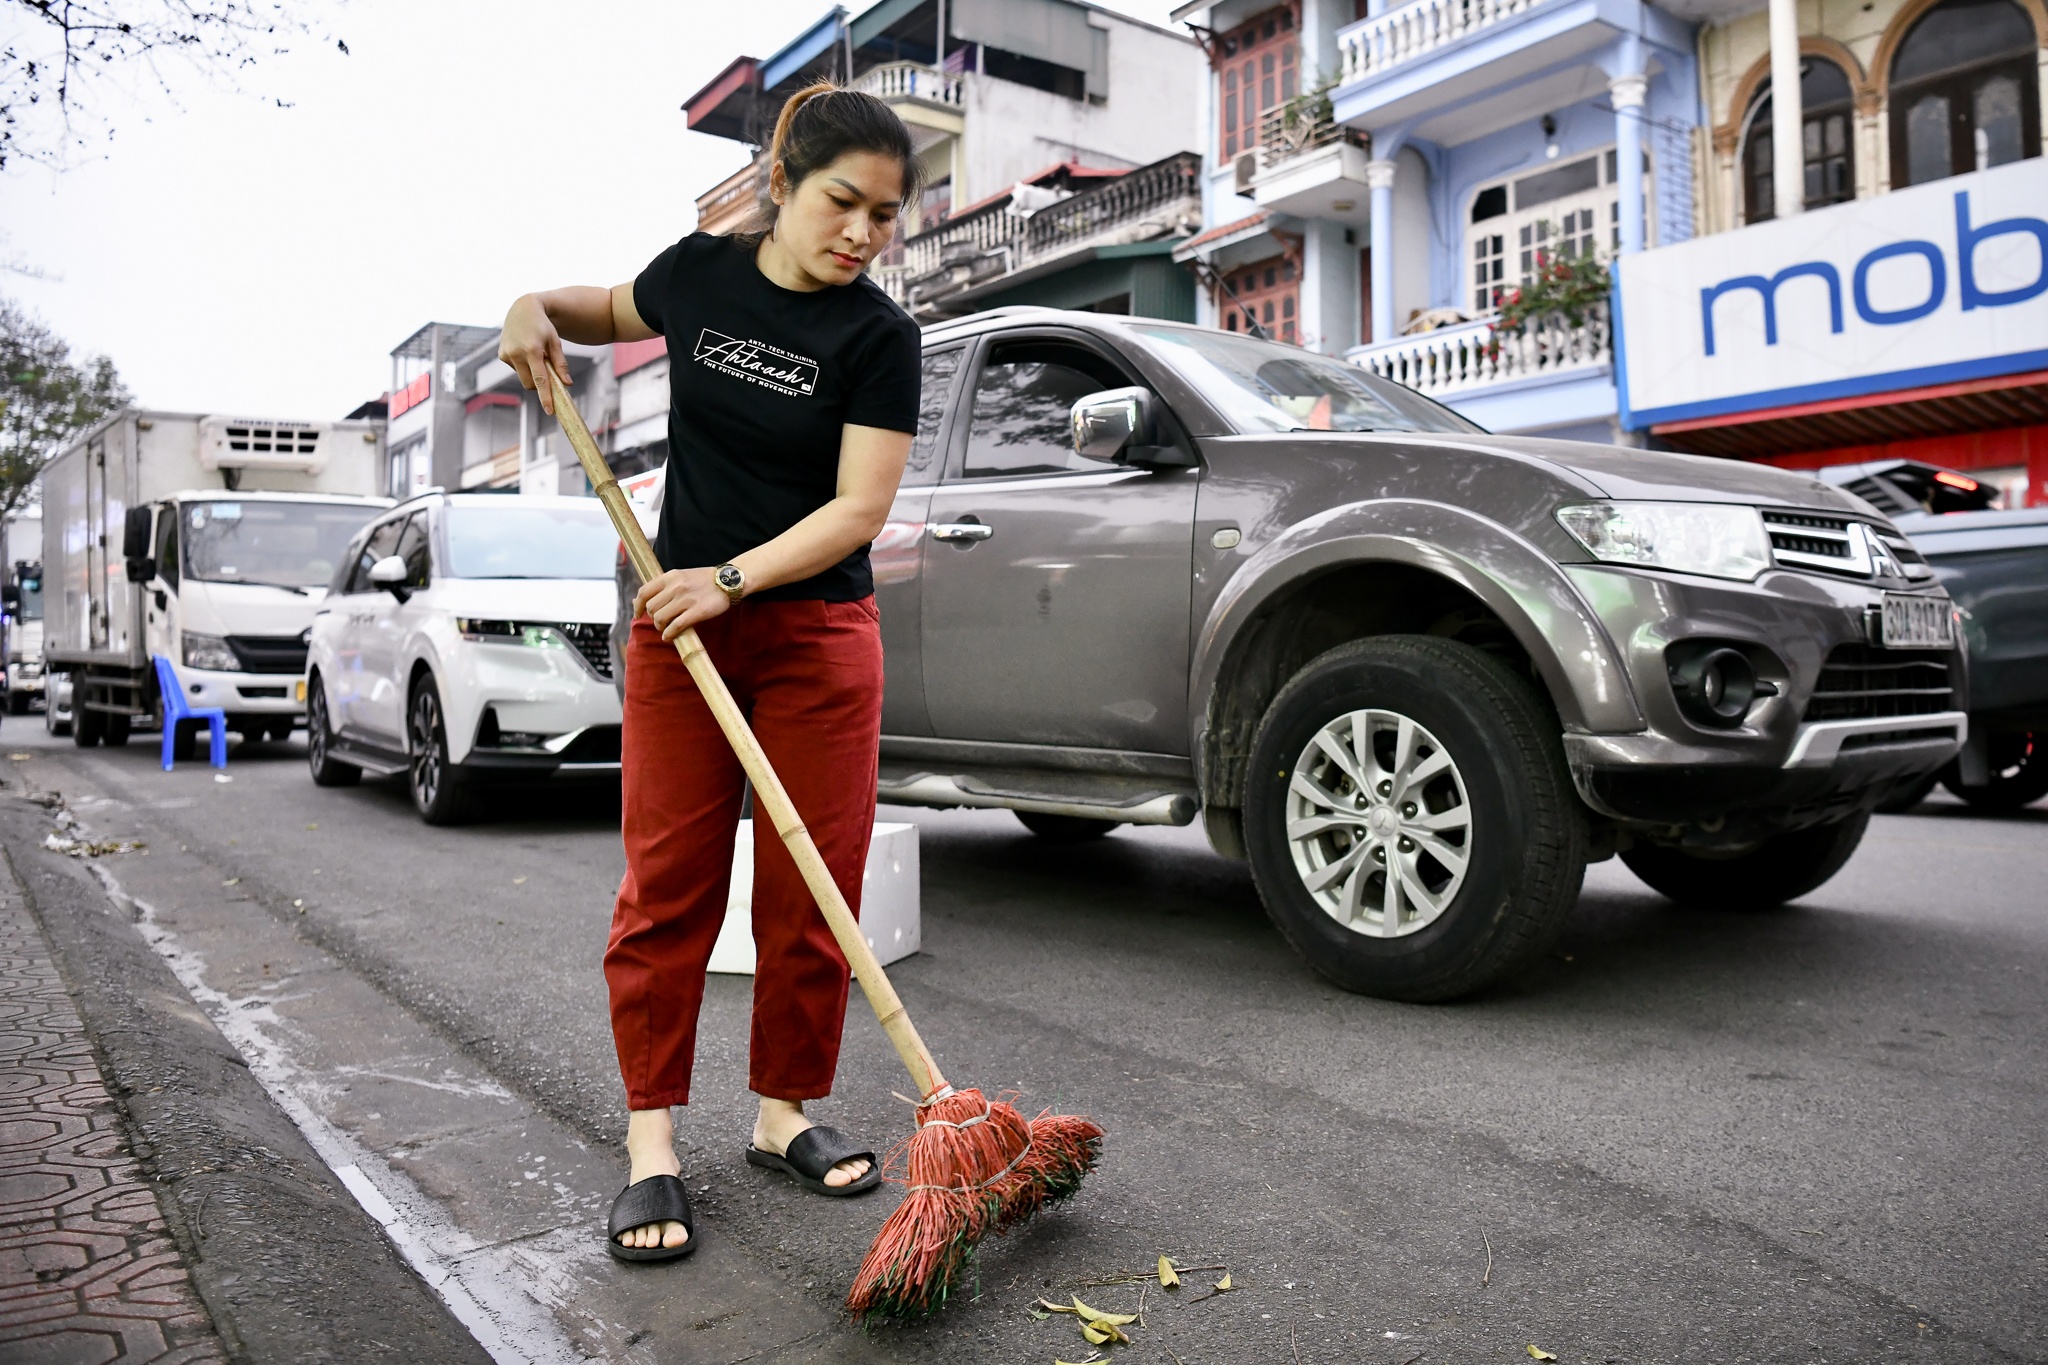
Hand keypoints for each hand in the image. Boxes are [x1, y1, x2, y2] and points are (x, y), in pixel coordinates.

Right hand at [500, 294, 568, 413]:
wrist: (523, 309)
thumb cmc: (543, 326)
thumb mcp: (555, 342)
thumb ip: (560, 364)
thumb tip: (567, 384)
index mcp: (532, 350)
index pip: (540, 380)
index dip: (545, 397)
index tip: (550, 411)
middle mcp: (516, 353)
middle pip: (531, 383)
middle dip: (540, 384)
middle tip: (547, 369)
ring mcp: (506, 354)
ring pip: (523, 378)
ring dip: (532, 373)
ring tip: (535, 354)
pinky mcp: (501, 355)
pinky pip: (516, 369)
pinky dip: (523, 366)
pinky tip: (525, 350)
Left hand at [634, 568, 731, 640]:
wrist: (728, 581)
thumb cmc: (704, 580)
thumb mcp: (681, 576)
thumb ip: (664, 586)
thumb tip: (643, 601)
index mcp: (670, 577)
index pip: (644, 592)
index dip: (638, 606)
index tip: (638, 614)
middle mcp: (675, 587)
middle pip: (652, 608)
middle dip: (653, 618)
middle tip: (660, 622)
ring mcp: (686, 600)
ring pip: (660, 618)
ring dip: (661, 627)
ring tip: (666, 629)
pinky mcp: (697, 612)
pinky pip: (676, 626)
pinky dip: (669, 634)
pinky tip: (670, 637)